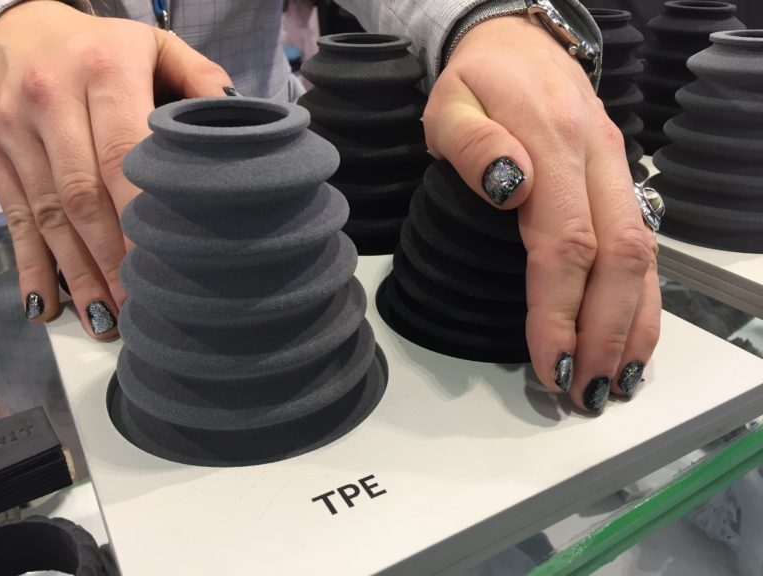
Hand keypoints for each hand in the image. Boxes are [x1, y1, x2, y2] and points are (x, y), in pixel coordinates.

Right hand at [0, 1, 231, 336]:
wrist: (21, 23)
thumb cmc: (104, 44)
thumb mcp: (156, 46)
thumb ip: (200, 80)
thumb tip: (239, 124)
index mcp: (103, 71)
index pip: (124, 156)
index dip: (144, 217)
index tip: (167, 264)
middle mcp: (50, 100)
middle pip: (85, 196)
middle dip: (114, 260)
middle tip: (143, 308)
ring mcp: (14, 129)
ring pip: (50, 215)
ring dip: (78, 275)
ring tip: (107, 321)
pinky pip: (15, 217)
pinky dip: (31, 265)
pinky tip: (48, 305)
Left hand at [423, 16, 659, 412]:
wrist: (521, 46)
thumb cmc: (477, 83)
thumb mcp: (450, 103)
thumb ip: (472, 144)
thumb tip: (509, 188)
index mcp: (554, 142)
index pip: (566, 242)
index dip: (559, 309)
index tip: (549, 362)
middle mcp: (600, 160)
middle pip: (620, 259)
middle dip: (604, 333)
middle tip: (585, 393)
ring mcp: (618, 172)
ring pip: (646, 257)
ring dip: (633, 325)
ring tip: (616, 382)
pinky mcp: (623, 183)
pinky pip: (646, 246)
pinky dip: (643, 300)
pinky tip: (632, 338)